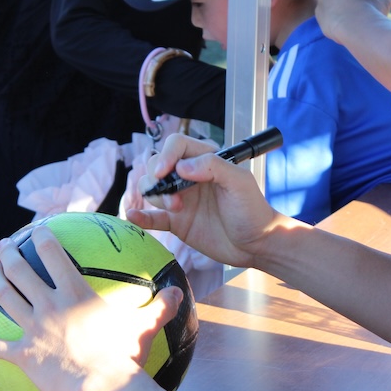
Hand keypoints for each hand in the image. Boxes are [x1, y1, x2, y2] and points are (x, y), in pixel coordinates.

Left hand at [0, 227, 181, 390]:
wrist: (105, 387)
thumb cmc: (125, 354)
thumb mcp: (145, 325)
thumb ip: (160, 306)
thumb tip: (179, 291)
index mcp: (74, 291)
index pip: (52, 254)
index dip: (42, 237)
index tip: (37, 228)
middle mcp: (49, 304)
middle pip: (20, 271)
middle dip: (8, 253)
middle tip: (3, 244)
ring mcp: (34, 329)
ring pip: (6, 297)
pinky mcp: (25, 355)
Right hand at [125, 133, 279, 269]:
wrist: (256, 245)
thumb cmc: (253, 210)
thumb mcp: (239, 182)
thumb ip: (213, 166)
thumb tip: (181, 166)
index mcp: (205, 161)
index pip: (176, 146)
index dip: (166, 155)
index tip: (164, 171)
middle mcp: (189, 178)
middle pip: (157, 165)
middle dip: (158, 177)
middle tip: (176, 198)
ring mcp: (181, 200)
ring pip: (152, 188)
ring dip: (155, 195)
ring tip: (175, 209)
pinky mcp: (177, 223)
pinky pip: (153, 217)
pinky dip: (140, 217)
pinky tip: (133, 216)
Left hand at [315, 0, 390, 44]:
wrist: (357, 28)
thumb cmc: (372, 12)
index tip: (365, 2)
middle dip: (347, 0)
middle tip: (356, 12)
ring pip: (332, 4)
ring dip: (338, 10)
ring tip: (349, 22)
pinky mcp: (318, 13)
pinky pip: (326, 16)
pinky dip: (332, 21)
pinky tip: (341, 27)